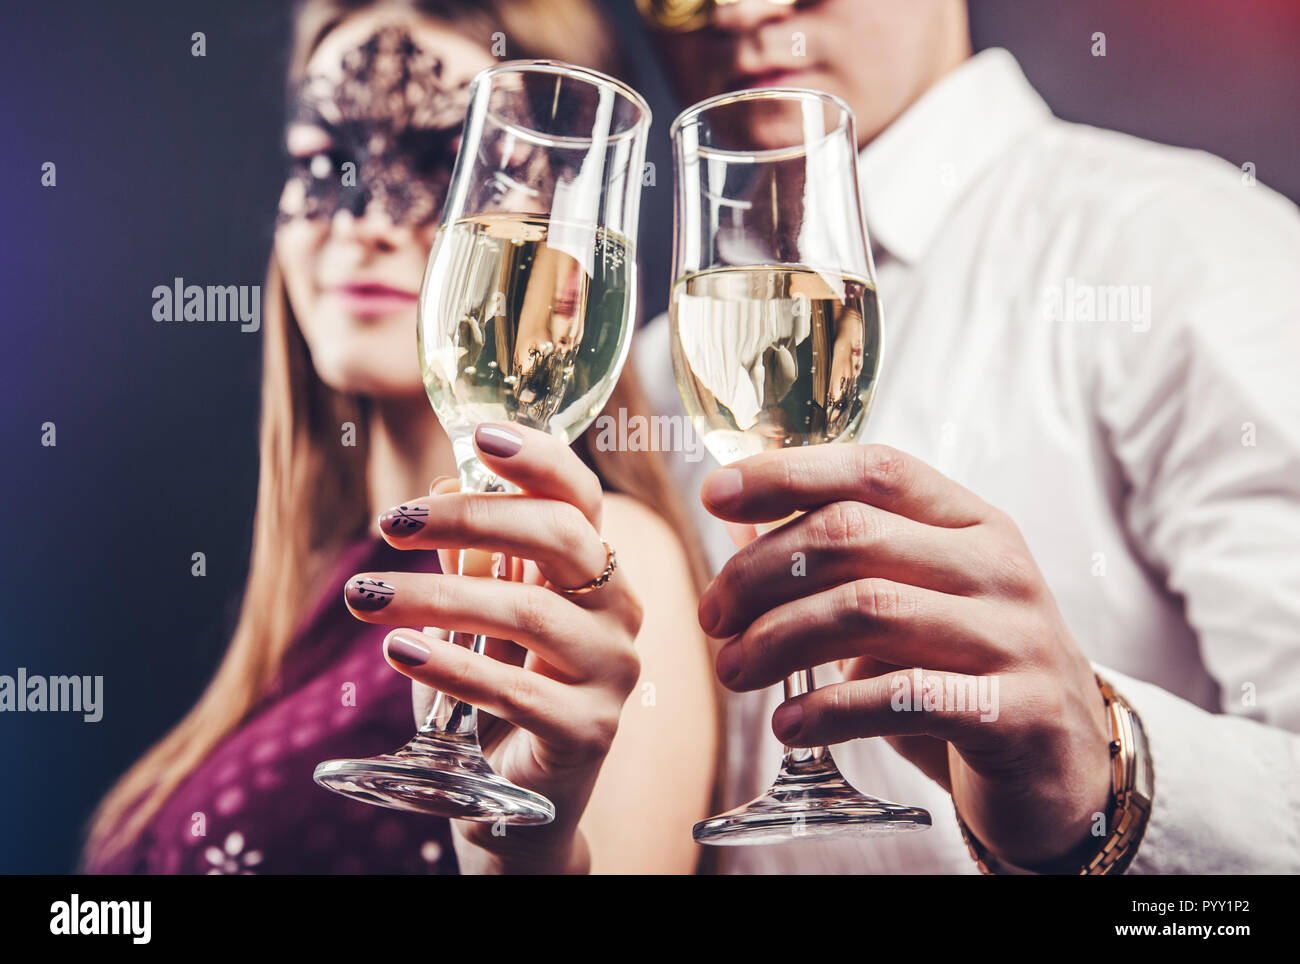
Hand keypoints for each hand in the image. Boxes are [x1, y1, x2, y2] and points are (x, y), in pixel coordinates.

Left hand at [346, 423, 642, 872]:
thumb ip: (473, 561)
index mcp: (595, 570)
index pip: (580, 497)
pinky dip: (451, 666)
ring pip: (530, 614)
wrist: (519, 801)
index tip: (478, 435)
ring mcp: (614, 671)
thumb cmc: (495, 694)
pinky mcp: (592, 731)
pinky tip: (399, 651)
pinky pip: (518, 690)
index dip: (538, 458)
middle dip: (470, 521)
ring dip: (436, 598)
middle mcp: (619, 610)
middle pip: (560, 539)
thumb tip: (443, 486)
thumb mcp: (475, 620)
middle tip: (389, 524)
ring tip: (363, 598)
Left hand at [698, 444, 1112, 868]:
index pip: (874, 471)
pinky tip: (789, 726)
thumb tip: (737, 518)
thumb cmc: (967, 674)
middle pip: (852, 536)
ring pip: (868, 611)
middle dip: (761, 574)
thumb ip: (837, 561)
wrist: (1069, 770)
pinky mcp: (1016, 711)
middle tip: (713, 618)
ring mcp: (1015, 636)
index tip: (714, 494)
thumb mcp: (912, 602)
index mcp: (972, 523)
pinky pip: (903, 697)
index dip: (788, 474)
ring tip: (733, 671)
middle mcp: (998, 567)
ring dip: (779, 641)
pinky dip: (830, 710)